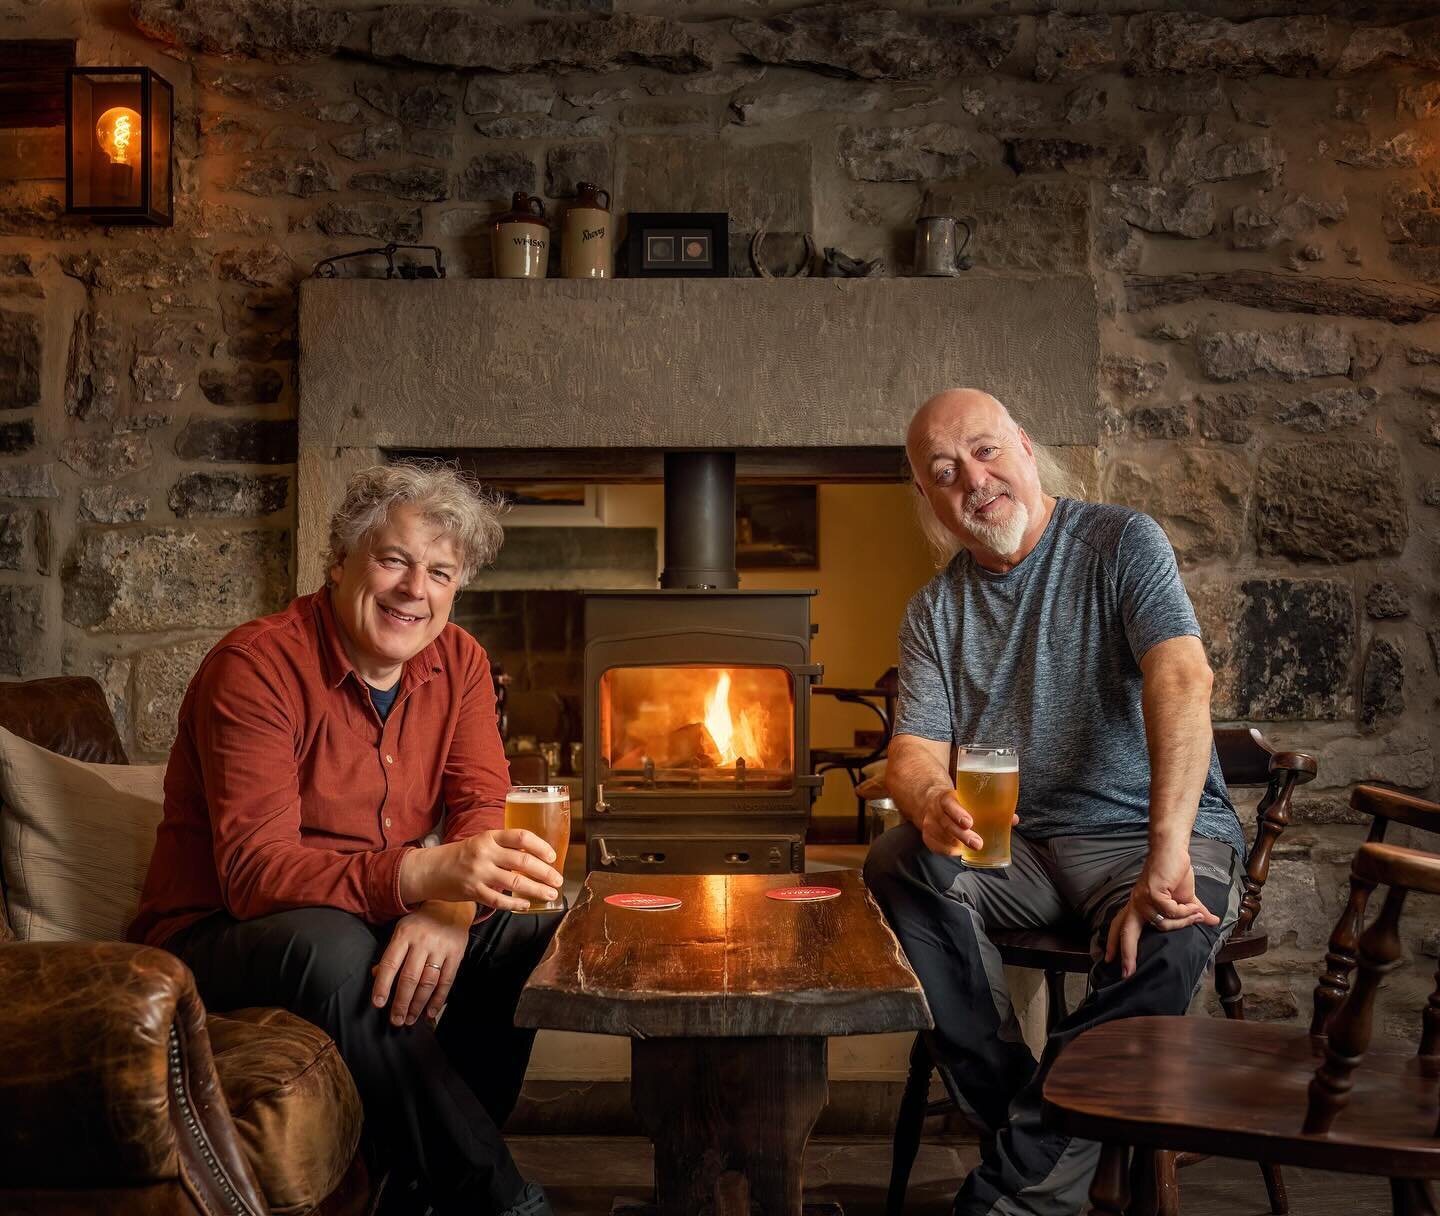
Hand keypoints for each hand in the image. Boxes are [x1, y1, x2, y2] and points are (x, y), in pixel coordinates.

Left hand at [372, 900, 473, 1027]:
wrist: (451, 906)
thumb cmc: (420, 922)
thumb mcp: (401, 930)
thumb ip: (391, 953)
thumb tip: (376, 975)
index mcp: (404, 934)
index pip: (390, 963)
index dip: (383, 985)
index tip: (378, 1003)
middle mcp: (423, 941)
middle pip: (410, 977)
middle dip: (401, 1002)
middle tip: (395, 1020)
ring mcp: (441, 948)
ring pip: (428, 982)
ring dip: (418, 1004)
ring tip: (410, 1019)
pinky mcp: (456, 954)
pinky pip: (447, 980)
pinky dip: (438, 999)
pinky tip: (429, 1012)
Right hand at [403, 828, 563, 911]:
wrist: (430, 869)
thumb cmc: (461, 855)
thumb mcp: (482, 842)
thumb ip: (504, 846)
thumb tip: (535, 855)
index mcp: (490, 837)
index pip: (521, 837)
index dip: (540, 846)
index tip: (553, 856)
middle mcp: (485, 853)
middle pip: (523, 862)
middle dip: (545, 872)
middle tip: (558, 880)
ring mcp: (479, 873)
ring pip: (515, 882)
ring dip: (537, 889)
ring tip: (550, 894)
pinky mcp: (473, 891)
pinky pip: (499, 900)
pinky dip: (515, 903)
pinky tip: (526, 904)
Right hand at [919, 789, 1017, 857]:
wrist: (930, 800)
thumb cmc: (957, 801)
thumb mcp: (967, 798)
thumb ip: (989, 808)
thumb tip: (1013, 819)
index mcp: (946, 798)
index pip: (949, 804)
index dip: (958, 813)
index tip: (969, 822)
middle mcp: (935, 811)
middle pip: (947, 825)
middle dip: (963, 836)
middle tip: (978, 844)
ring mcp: (929, 825)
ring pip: (943, 838)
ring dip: (958, 845)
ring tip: (973, 850)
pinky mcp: (927, 837)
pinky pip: (938, 848)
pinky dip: (951, 850)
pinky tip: (959, 851)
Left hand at [1105, 847, 1219, 978]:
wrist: (1173, 851)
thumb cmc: (1175, 872)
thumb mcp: (1185, 899)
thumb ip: (1194, 913)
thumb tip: (1213, 921)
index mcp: (1139, 907)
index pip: (1122, 927)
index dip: (1116, 943)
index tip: (1108, 960)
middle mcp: (1137, 904)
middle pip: (1126, 933)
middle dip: (1126, 953)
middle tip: (1126, 972)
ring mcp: (1143, 899)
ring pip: (1163, 924)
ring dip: (1184, 920)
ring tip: (1195, 912)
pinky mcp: (1152, 892)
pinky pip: (1171, 912)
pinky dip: (1186, 911)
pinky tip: (1193, 906)